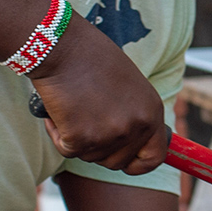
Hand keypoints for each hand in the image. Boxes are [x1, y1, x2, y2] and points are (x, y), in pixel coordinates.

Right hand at [28, 21, 168, 174]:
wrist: (62, 46)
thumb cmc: (91, 58)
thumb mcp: (129, 85)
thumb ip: (134, 114)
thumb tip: (133, 142)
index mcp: (152, 111)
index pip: (154, 158)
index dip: (138, 165)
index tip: (126, 164)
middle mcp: (136, 126)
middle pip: (116, 162)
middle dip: (99, 148)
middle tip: (85, 120)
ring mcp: (110, 134)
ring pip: (90, 156)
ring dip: (77, 138)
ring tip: (74, 105)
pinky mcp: (81, 138)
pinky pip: (66, 149)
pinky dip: (57, 133)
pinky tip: (58, 109)